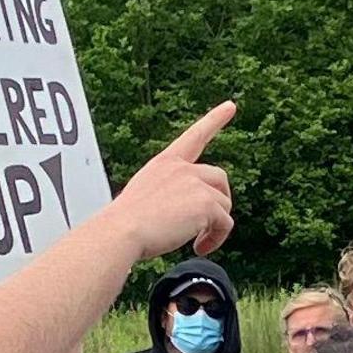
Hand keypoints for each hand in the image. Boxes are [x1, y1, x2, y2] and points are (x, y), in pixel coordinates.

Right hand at [106, 102, 238, 260]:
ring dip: (216, 226)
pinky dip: (217, 238)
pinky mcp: (206, 204)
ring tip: (198, 242)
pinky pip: (225, 223)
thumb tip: (182, 213)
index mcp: (165, 163)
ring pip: (224, 204)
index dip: (215, 119)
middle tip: (206, 226)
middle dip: (219, 201)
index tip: (230, 106)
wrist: (122, 231)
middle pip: (219, 179)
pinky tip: (199, 246)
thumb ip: (167, 195)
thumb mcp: (144, 196)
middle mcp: (182, 168)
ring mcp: (195, 183)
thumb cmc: (125, 223)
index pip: (194, 136)